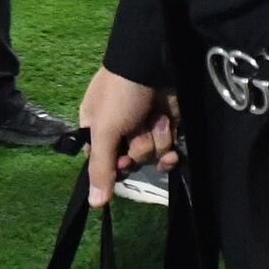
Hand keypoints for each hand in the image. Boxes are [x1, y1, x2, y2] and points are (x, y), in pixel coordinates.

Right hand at [79, 64, 174, 209]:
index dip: (115, 166)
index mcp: (97, 128)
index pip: (104, 163)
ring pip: (151, 156)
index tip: (122, 160)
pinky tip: (173, 139)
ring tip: (155, 117)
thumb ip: (100, 168)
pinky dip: (170, 146)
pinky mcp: (168, 126)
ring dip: (155, 139)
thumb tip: (95, 204)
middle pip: (130, 162)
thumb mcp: (104, 129)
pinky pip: (168, 152)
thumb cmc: (121, 94)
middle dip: (138, 148)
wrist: (155, 63)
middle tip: (138, 130)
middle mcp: (120, 131)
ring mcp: (145, 128)